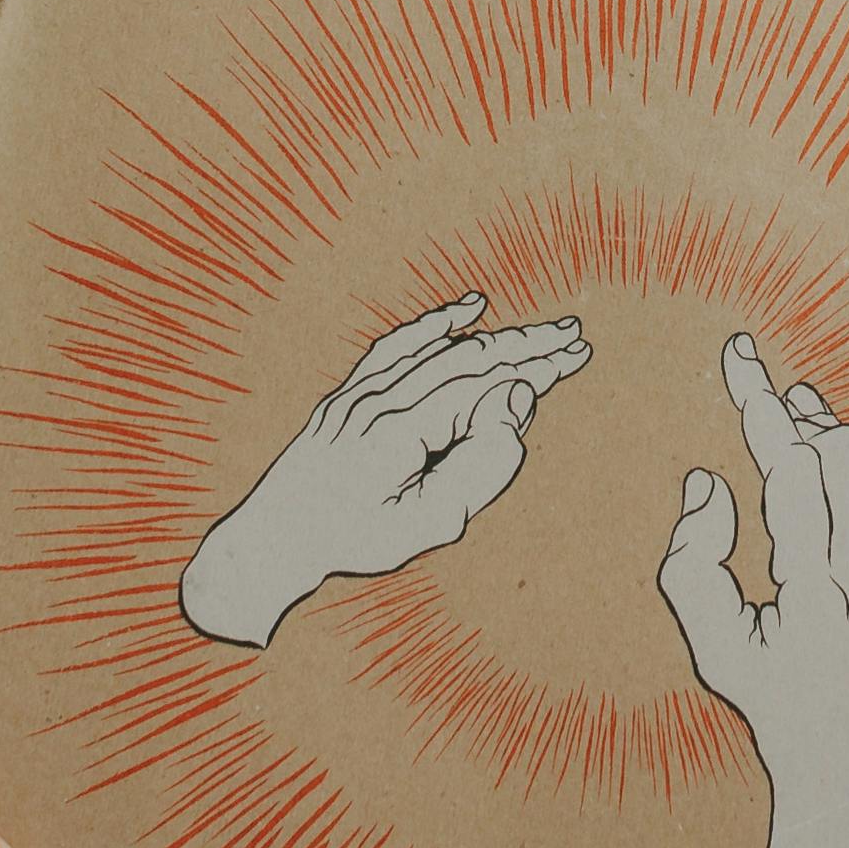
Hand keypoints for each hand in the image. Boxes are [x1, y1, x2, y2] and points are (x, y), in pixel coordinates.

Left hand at [182, 295, 589, 647]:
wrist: (273, 537)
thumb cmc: (352, 538)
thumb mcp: (425, 524)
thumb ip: (477, 468)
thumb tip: (511, 404)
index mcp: (398, 432)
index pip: (479, 390)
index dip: (530, 374)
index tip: (572, 361)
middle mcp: (379, 401)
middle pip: (465, 360)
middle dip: (525, 347)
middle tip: (575, 338)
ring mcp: (361, 393)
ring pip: (437, 350)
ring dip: (494, 336)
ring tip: (541, 332)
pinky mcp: (351, 393)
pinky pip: (397, 346)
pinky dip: (436, 324)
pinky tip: (470, 309)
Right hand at [658, 331, 848, 847]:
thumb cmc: (771, 700)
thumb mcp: (713, 646)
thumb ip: (692, 563)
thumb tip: (712, 482)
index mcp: (808, 596)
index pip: (788, 471)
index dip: (761, 404)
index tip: (740, 356)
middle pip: (839, 462)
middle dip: (796, 415)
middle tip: (767, 397)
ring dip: (838, 430)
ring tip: (803, 403)